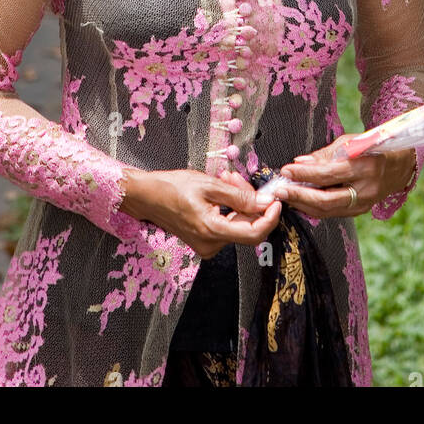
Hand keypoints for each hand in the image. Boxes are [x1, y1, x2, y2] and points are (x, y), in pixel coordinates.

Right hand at [121, 166, 281, 258]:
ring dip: (238, 202)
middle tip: (236, 178)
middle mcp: (211, 244)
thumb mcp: (209, 185)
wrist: (147, 196)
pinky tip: (220, 191)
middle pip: (246, 225)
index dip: (270, 218)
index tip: (276, 200)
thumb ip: (239, 196)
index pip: (254, 233)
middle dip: (248, 200)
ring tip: (225, 179)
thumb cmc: (173, 187)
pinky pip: (226, 225)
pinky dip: (229, 208)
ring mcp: (207, 245)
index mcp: (212, 231)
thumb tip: (265, 203)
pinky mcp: (204, 241)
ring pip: (237, 223)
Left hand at [276, 134, 417, 217]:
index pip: (328, 174)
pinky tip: (301, 202)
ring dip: (304, 205)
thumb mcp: (350, 143)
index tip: (286, 171)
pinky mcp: (361, 211)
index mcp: (364, 167)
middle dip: (300, 196)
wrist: (400, 165)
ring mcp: (364, 204)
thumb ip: (324, 155)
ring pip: (328, 210)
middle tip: (280, 190)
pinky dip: (315, 208)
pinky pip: (334, 212)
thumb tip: (299, 163)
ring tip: (286, 197)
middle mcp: (365, 189)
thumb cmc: (372, 148)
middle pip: (326, 200)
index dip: (304, 174)